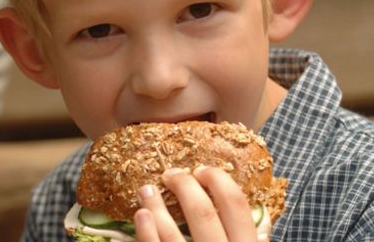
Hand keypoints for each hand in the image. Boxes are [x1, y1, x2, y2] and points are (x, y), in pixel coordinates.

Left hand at [134, 166, 259, 241]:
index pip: (236, 204)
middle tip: (171, 174)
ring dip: (156, 206)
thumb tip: (262, 218)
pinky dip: (146, 231)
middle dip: (185, 187)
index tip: (201, 170)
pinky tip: (141, 214)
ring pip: (172, 232)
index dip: (218, 181)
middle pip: (202, 212)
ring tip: (146, 189)